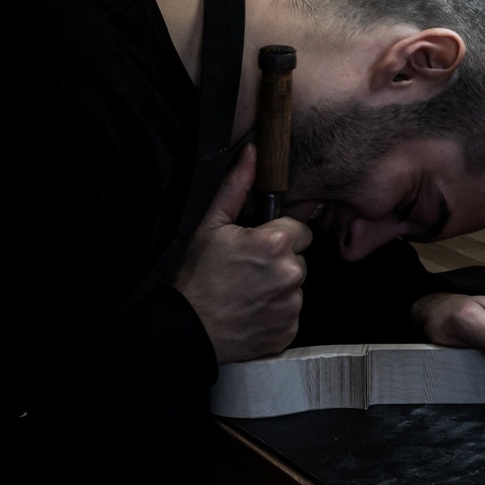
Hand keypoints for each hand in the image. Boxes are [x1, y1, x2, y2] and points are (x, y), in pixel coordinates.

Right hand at [173, 145, 311, 364]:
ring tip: (247, 293)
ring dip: (278, 288)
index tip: (257, 246)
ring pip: (295, 287)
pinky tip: (252, 312)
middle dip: (279, 262)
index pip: (299, 230)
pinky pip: (290, 314)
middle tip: (247, 271)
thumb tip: (253, 153)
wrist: (185, 329)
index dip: (278, 236)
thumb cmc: (194, 276)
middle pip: (299, 259)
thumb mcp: (209, 225)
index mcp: (275, 243)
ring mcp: (292, 305)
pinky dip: (276, 313)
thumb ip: (236, 186)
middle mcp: (291, 274)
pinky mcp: (289, 331)